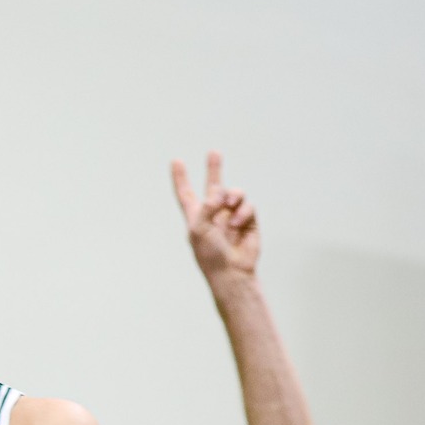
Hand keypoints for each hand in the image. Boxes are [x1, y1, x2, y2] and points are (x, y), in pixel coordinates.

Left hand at [172, 151, 258, 282]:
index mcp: (196, 217)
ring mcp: (231, 216)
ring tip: (229, 206)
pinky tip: (238, 224)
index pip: (186, 194)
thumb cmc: (210, 255)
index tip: (176, 162)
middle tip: (214, 152)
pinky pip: (247, 206)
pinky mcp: (248, 221)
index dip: (181, 178)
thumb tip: (219, 193)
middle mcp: (214, 214)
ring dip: (232, 196)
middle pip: (213, 186)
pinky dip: (243, 212)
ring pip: (234, 193)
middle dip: (214, 169)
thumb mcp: (198, 229)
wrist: (232, 272)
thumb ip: (205, 207)